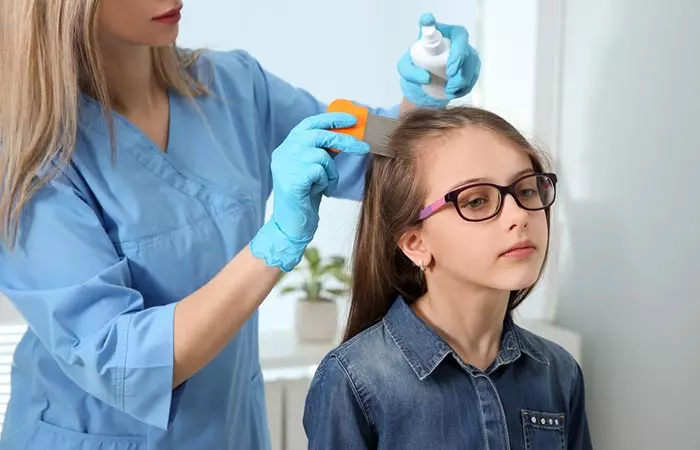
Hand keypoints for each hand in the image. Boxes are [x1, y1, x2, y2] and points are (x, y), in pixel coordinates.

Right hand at [250, 112, 368, 271]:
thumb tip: (347, 135)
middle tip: (364, 147)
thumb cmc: (305, 198)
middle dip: (345, 140)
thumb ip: (323, 151)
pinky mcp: (292, 179)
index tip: (352, 119)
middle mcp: (283, 153)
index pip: (310, 123)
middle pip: (319, 135)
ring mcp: (286, 165)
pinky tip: (318, 192)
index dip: (331, 118)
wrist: (290, 226)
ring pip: (322, 156)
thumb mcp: (314, 170)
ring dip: (331, 172)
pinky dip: (326, 182)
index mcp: (287, 147)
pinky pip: (320, 171)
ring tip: (325, 185)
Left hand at [398, 13, 480, 107]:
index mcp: (436, 33)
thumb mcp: (406, 70)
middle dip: (459, 57)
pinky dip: (466, 84)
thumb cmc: (417, 68)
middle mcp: (452, 37)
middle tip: (450, 74)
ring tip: (450, 89)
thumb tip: (427, 77)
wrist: (427, 78)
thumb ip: (410, 73)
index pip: (432, 22)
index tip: (427, 23)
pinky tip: (456, 91)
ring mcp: (465, 50)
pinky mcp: (471, 64)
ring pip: (471, 58)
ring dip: (463, 76)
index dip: (431, 21)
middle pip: (461, 39)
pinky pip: (474, 72)